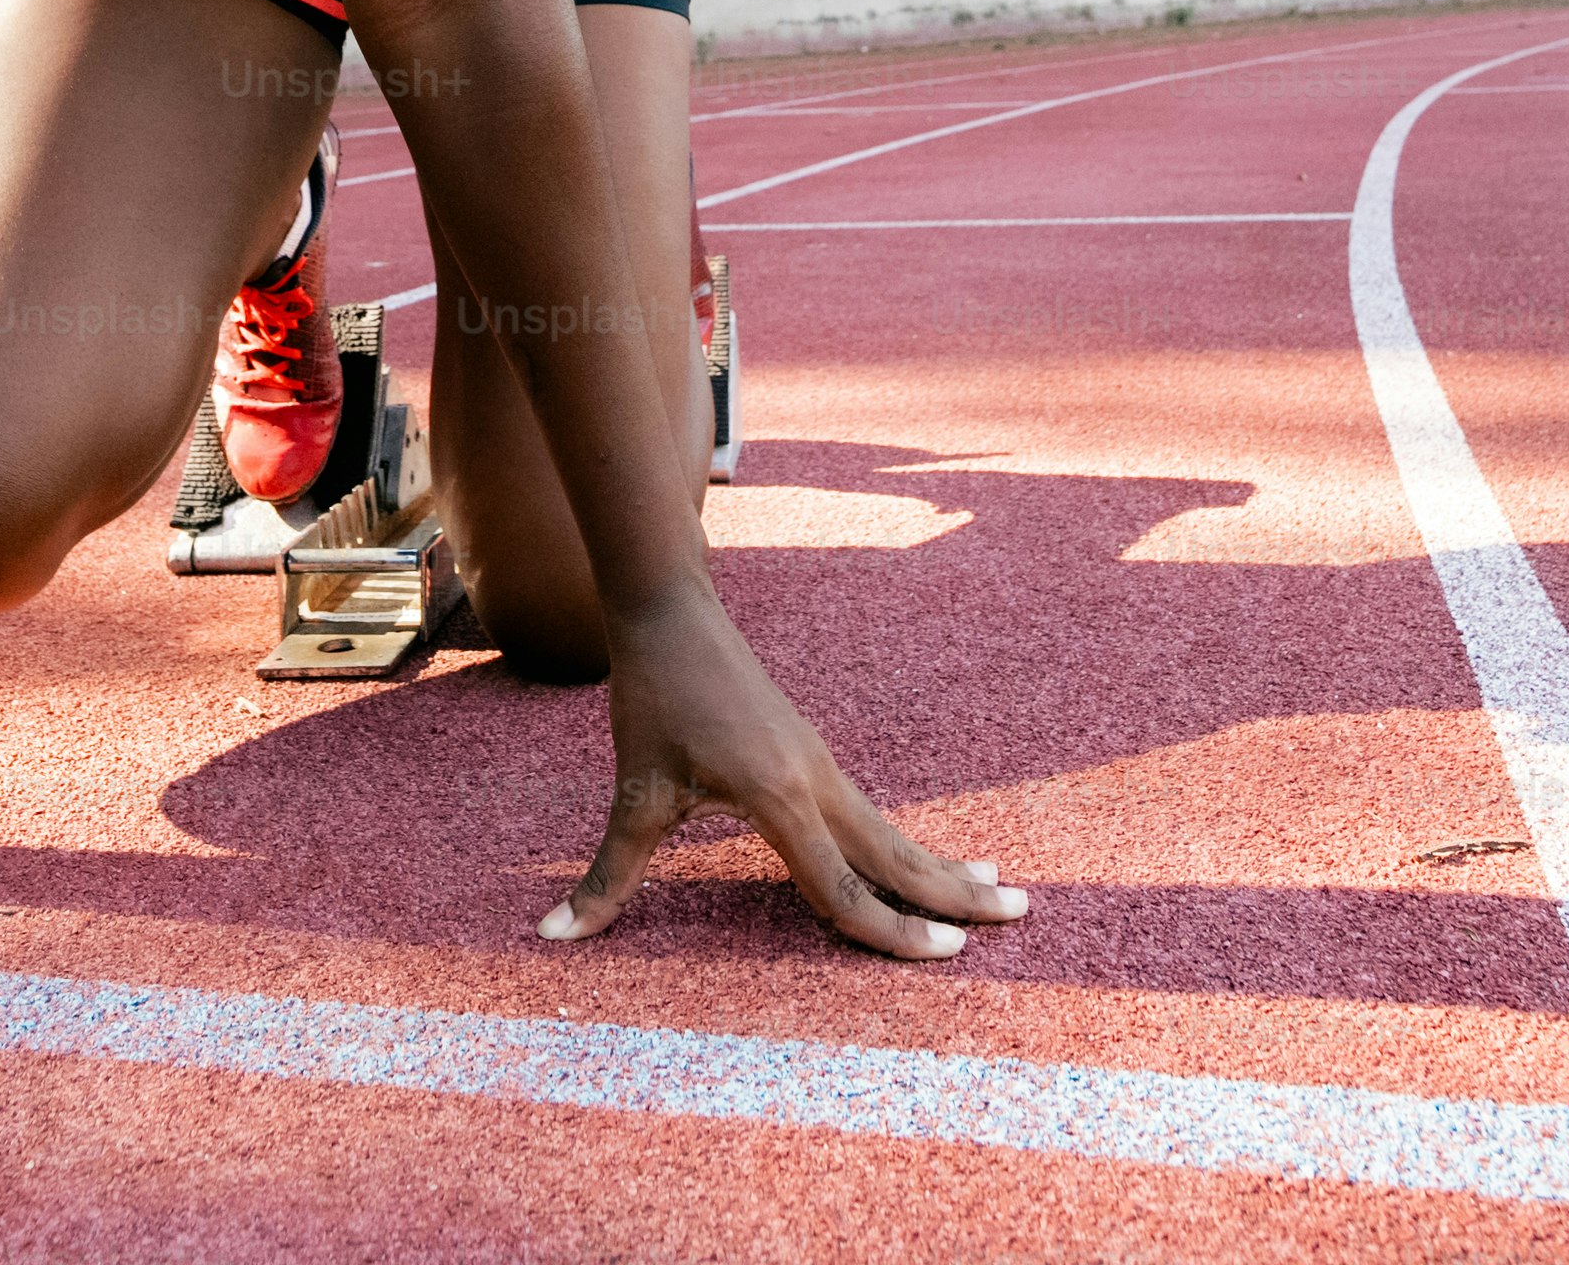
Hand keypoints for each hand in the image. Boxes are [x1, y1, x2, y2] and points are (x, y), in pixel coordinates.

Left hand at [542, 586, 1031, 959]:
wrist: (672, 610)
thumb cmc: (653, 697)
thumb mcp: (632, 791)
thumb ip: (607, 875)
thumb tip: (551, 937)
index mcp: (779, 796)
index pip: (843, 885)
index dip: (888, 931)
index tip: (942, 957)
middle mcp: (816, 781)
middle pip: (896, 854)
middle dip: (955, 894)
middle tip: (1018, 920)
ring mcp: (820, 764)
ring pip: (892, 830)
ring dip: (944, 866)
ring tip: (1002, 892)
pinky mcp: (812, 754)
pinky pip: (871, 814)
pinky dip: (908, 843)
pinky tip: (925, 860)